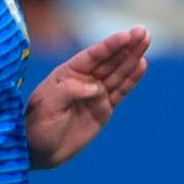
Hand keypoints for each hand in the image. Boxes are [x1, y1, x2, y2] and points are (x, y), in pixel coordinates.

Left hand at [25, 26, 150, 168]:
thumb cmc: (36, 126)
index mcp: (67, 74)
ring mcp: (94, 95)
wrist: (38, 151)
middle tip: (144, 32)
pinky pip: (120, 92)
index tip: (127, 35)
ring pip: (118, 73)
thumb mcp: (47, 106)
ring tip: (146, 41)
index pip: (93, 56)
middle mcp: (83, 81)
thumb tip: (96, 87)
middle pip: (109, 60)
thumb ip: (69, 91)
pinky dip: (131, 79)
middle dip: (126, 46)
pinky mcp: (103, 110)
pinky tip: (141, 65)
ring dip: (132, 57)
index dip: (110, 45)